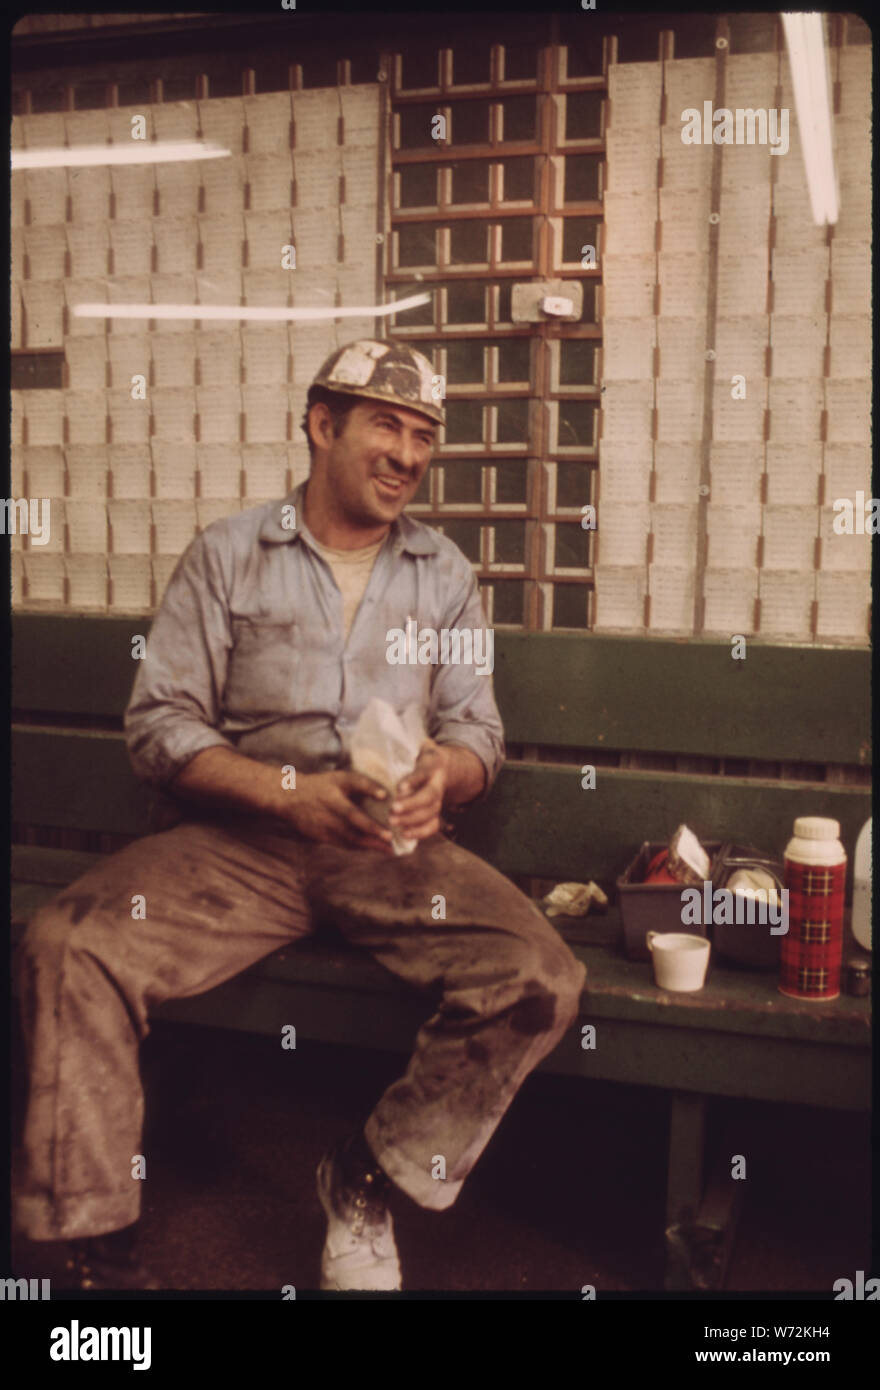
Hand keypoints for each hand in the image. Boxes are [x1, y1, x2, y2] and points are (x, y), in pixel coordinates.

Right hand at [280, 770, 394, 852]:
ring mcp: (323, 823)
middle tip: (391, 837)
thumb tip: (386, 796)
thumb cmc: (323, 786)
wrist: (291, 798)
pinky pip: (344, 843)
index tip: (385, 796)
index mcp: (335, 786)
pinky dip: (360, 847)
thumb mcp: (339, 778)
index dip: (369, 789)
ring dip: (370, 844)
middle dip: (372, 829)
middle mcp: (328, 806)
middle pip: (352, 818)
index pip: (354, 785)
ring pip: (349, 836)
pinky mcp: (321, 836)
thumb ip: (362, 785)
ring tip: (390, 849)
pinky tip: (374, 848)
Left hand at [389, 739, 448, 843]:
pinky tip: (405, 835)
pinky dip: (420, 832)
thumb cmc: (422, 756)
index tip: (399, 788)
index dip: (413, 781)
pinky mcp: (436, 812)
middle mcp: (439, 783)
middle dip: (411, 805)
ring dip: (412, 820)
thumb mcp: (419, 744)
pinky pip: (432, 826)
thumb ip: (405, 742)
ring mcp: (439, 799)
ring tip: (394, 823)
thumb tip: (385, 732)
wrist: (445, 767)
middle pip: (429, 797)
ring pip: (430, 813)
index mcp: (433, 764)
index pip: (423, 773)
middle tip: (392, 810)